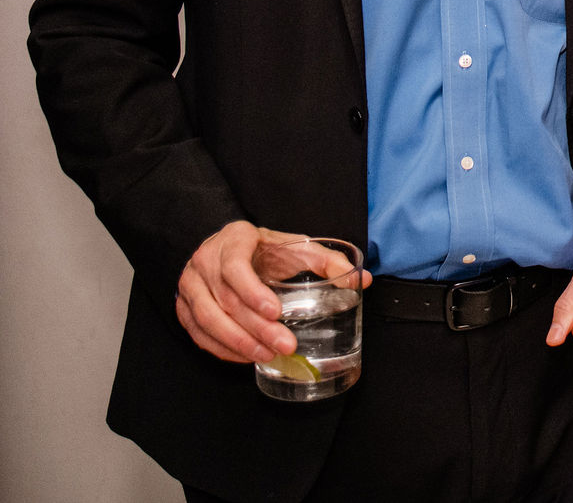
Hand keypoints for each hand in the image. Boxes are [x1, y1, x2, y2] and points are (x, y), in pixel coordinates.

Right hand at [176, 221, 369, 363]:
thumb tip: (362, 281)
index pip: (235, 267)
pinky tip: (245, 357)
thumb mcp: (296, 246)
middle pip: (225, 300)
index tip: (276, 312)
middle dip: (256, 327)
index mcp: (232, 241)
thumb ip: (328, 262)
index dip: (252, 292)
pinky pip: (198, 334)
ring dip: (239, 343)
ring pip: (208, 320)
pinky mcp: (184, 308)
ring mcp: (189, 287)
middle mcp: (204, 263)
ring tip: (267, 356)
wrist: (225, 248)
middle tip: (285, 345)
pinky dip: (222, 349)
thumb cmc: (264, 249)